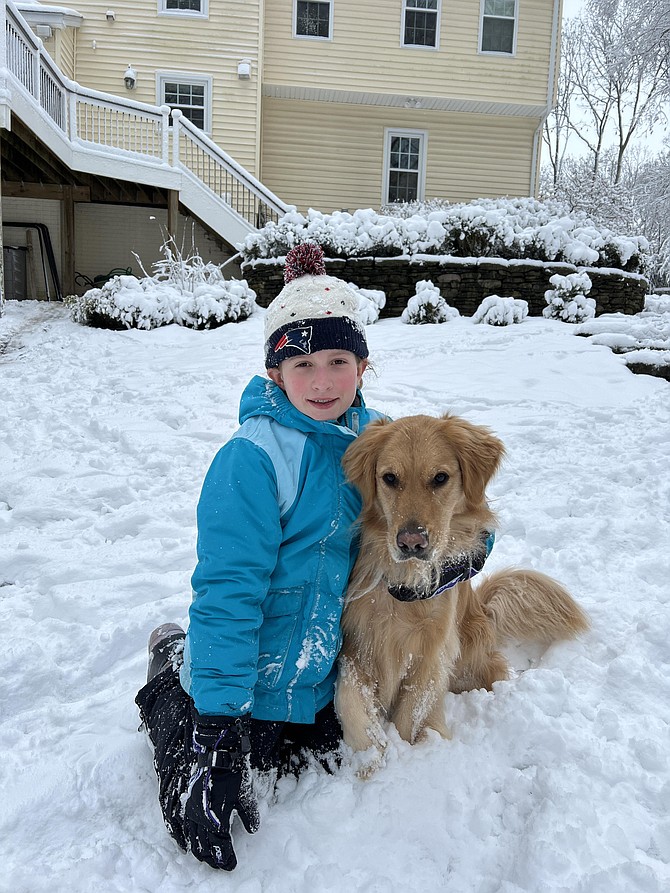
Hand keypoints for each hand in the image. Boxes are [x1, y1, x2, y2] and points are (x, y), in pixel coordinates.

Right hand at [184, 713, 259, 869]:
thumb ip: (248, 815)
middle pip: (204, 848)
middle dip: (212, 859)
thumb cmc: (231, 774)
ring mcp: (191, 811)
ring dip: (199, 852)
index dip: (226, 858)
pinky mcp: (186, 802)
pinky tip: (186, 844)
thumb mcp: (244, 795)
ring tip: (206, 859)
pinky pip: (182, 827)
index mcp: (216, 820)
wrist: (215, 754)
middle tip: (220, 864)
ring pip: (192, 839)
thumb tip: (252, 829)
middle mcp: (201, 819)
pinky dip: (184, 839)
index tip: (231, 865)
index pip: (221, 847)